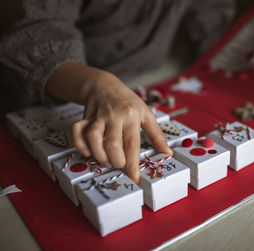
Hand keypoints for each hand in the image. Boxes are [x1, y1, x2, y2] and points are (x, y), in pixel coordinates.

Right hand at [46, 62, 172, 182]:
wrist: (104, 85)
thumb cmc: (128, 102)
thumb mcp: (146, 114)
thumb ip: (157, 135)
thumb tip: (167, 153)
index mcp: (131, 116)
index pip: (133, 144)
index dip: (133, 164)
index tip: (134, 178)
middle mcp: (114, 116)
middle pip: (112, 144)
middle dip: (116, 161)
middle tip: (119, 165)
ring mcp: (97, 117)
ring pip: (93, 138)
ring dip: (99, 155)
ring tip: (107, 160)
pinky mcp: (84, 118)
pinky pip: (76, 131)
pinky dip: (79, 144)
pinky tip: (87, 152)